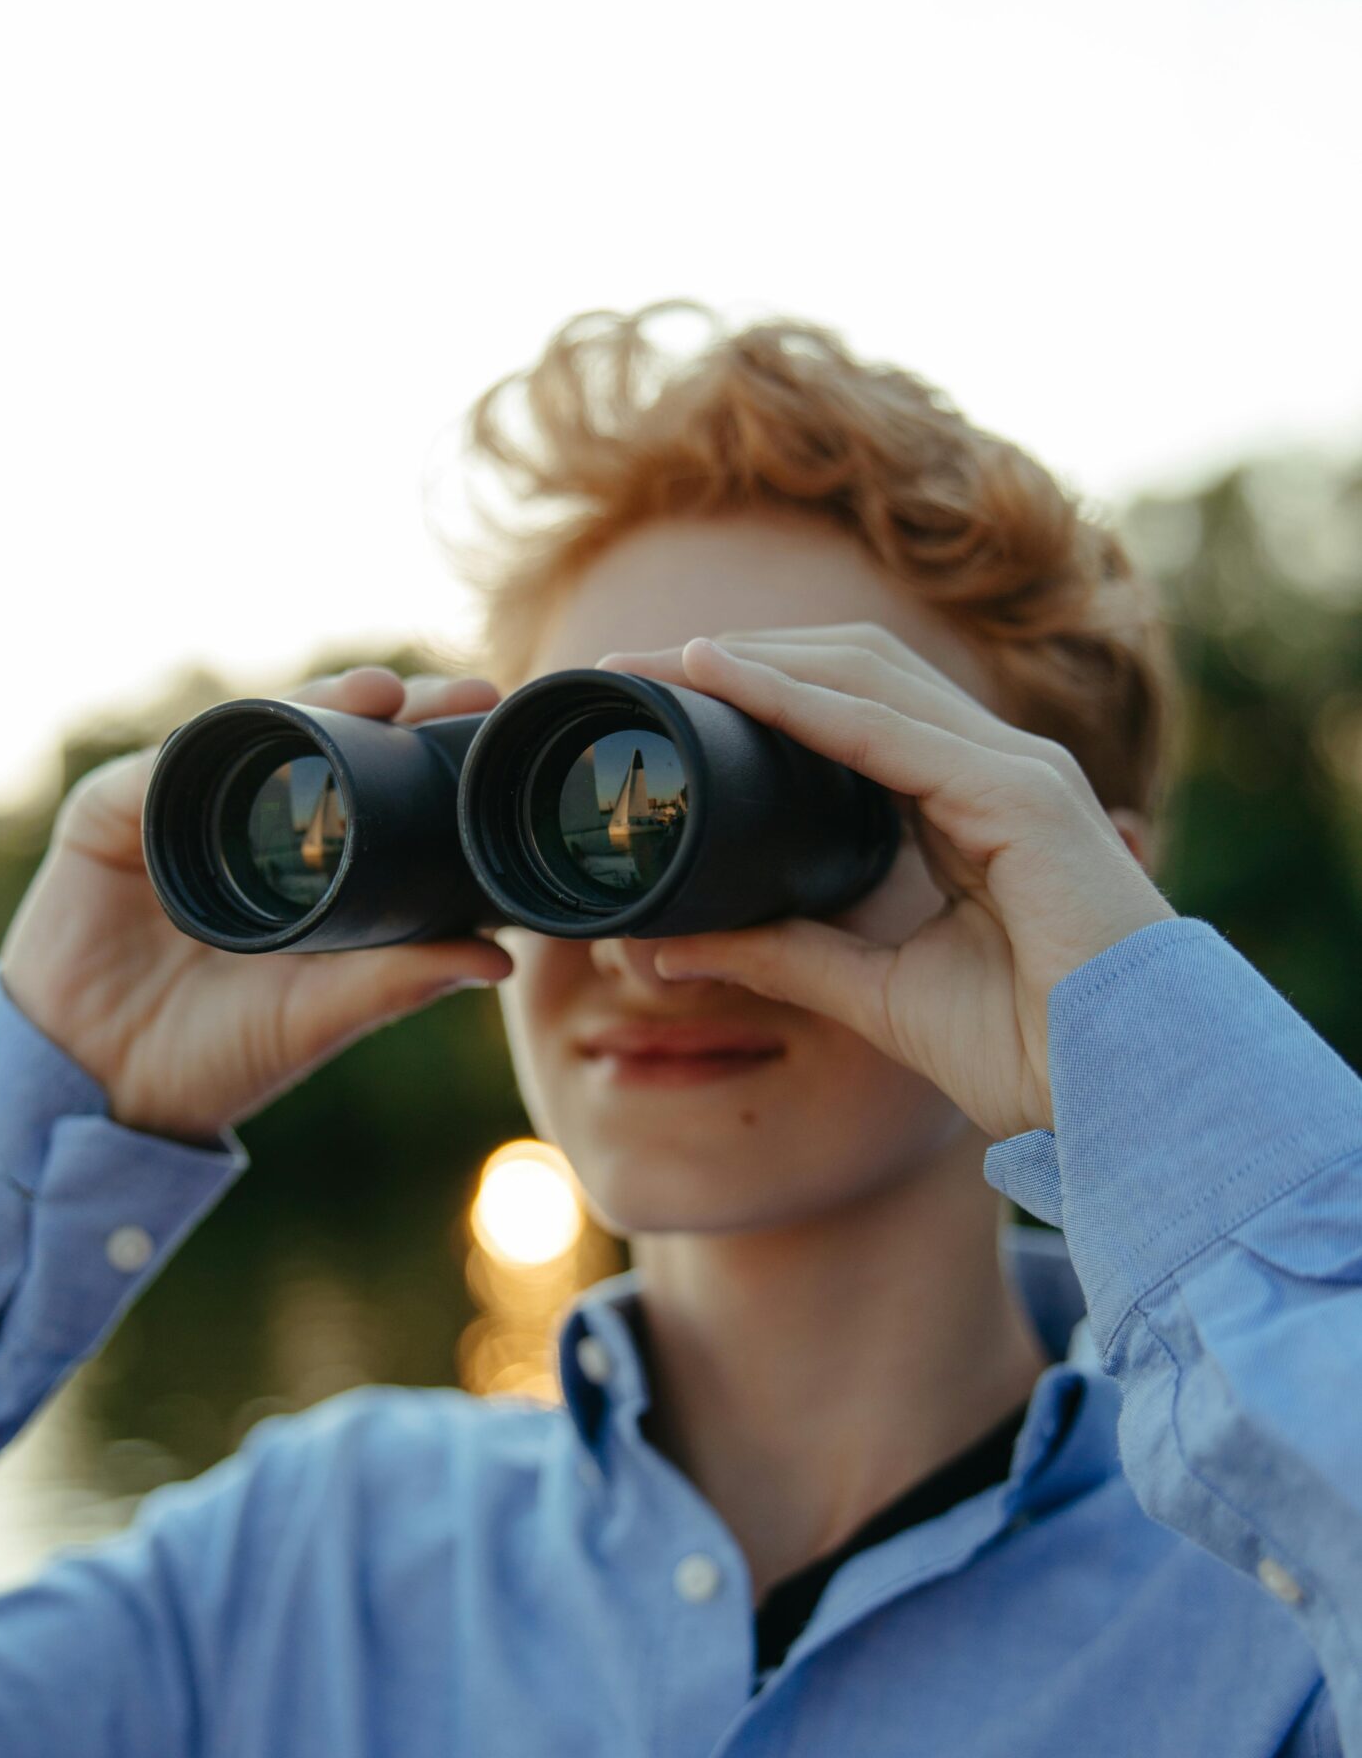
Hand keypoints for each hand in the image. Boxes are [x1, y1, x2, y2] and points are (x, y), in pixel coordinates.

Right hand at [0, 668, 512, 1142]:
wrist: (98, 1090)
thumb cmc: (215, 1057)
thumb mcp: (319, 1016)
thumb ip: (398, 982)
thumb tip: (500, 961)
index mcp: (305, 864)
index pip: (376, 785)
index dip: (429, 751)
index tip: (490, 726)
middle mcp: (245, 822)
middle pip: (324, 738)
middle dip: (392, 707)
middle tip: (455, 694)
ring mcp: (178, 809)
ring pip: (252, 732)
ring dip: (319, 704)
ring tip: (381, 694)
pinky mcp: (111, 812)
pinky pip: (162, 765)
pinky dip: (208, 743)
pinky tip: (257, 729)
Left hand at [597, 625, 1177, 1141]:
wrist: (1124, 1099)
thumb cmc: (1032, 1049)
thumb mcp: (871, 993)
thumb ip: (782, 956)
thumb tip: (670, 945)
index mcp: (967, 802)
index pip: (850, 711)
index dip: (756, 690)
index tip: (658, 694)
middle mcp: (995, 768)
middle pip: (853, 671)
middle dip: (742, 658)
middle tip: (633, 665)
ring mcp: (1015, 771)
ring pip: (866, 679)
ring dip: (757, 662)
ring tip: (665, 659)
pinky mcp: (1021, 796)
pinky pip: (890, 732)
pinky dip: (801, 701)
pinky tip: (733, 682)